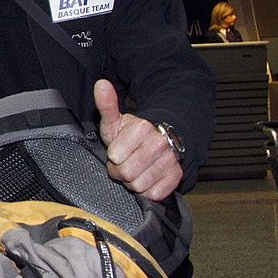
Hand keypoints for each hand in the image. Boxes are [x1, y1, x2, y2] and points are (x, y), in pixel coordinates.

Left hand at [94, 79, 181, 201]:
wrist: (157, 141)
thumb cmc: (130, 134)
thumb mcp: (114, 120)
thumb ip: (106, 104)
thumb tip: (101, 84)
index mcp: (142, 128)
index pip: (115, 157)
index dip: (112, 158)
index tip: (116, 152)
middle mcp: (160, 143)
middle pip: (126, 173)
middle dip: (120, 171)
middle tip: (124, 162)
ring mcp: (170, 160)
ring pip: (139, 186)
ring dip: (133, 181)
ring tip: (135, 168)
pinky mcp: (176, 176)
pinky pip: (153, 194)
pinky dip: (147, 189)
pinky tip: (146, 176)